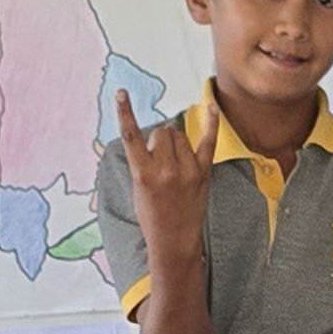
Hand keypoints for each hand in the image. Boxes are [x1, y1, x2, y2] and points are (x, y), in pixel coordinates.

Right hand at [113, 90, 214, 254]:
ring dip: (175, 143)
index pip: (131, 135)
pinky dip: (210, 122)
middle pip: (162, 132)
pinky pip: (208, 140)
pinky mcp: (203, 173)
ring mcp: (187, 170)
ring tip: (174, 166)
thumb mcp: (137, 188)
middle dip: (158, 140)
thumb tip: (154, 139)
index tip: (122, 93)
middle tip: (159, 161)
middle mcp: (165, 169)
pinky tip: (211, 106)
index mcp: (143, 173)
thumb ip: (142, 161)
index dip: (124, 112)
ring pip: (179, 135)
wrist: (174, 240)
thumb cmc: (151, 215)